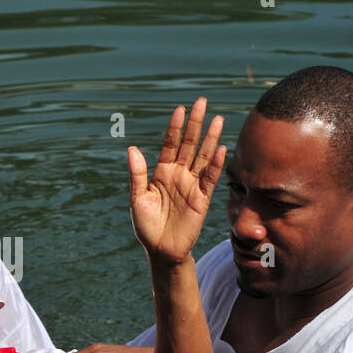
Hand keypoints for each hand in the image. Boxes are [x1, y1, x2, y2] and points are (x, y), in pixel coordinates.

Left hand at [128, 98, 225, 263]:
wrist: (160, 250)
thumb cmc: (146, 225)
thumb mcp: (137, 198)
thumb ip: (137, 174)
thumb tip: (131, 149)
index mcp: (161, 172)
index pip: (170, 144)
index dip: (175, 127)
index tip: (180, 109)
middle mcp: (179, 175)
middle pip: (189, 144)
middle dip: (195, 123)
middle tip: (202, 102)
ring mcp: (191, 185)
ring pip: (202, 157)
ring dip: (210, 138)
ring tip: (218, 119)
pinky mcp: (202, 199)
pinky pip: (210, 179)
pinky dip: (215, 165)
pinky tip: (220, 149)